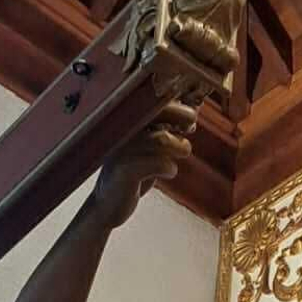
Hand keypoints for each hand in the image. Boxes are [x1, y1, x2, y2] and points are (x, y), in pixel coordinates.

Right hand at [92, 105, 195, 225]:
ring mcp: (122, 150)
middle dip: (182, 115)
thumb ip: (165, 127)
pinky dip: (170, 168)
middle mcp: (122, 130)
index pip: (154, 97)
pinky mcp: (124, 171)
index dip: (177, 102)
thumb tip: (194, 108)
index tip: (189, 116)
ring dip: (180, 145)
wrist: (107, 204)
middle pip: (159, 111)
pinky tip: (168, 172)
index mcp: (126, 120)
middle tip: (191, 127)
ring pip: (161, 139)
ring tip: (183, 151)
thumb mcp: (148, 145)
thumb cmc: (132, 171)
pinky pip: (158, 164)